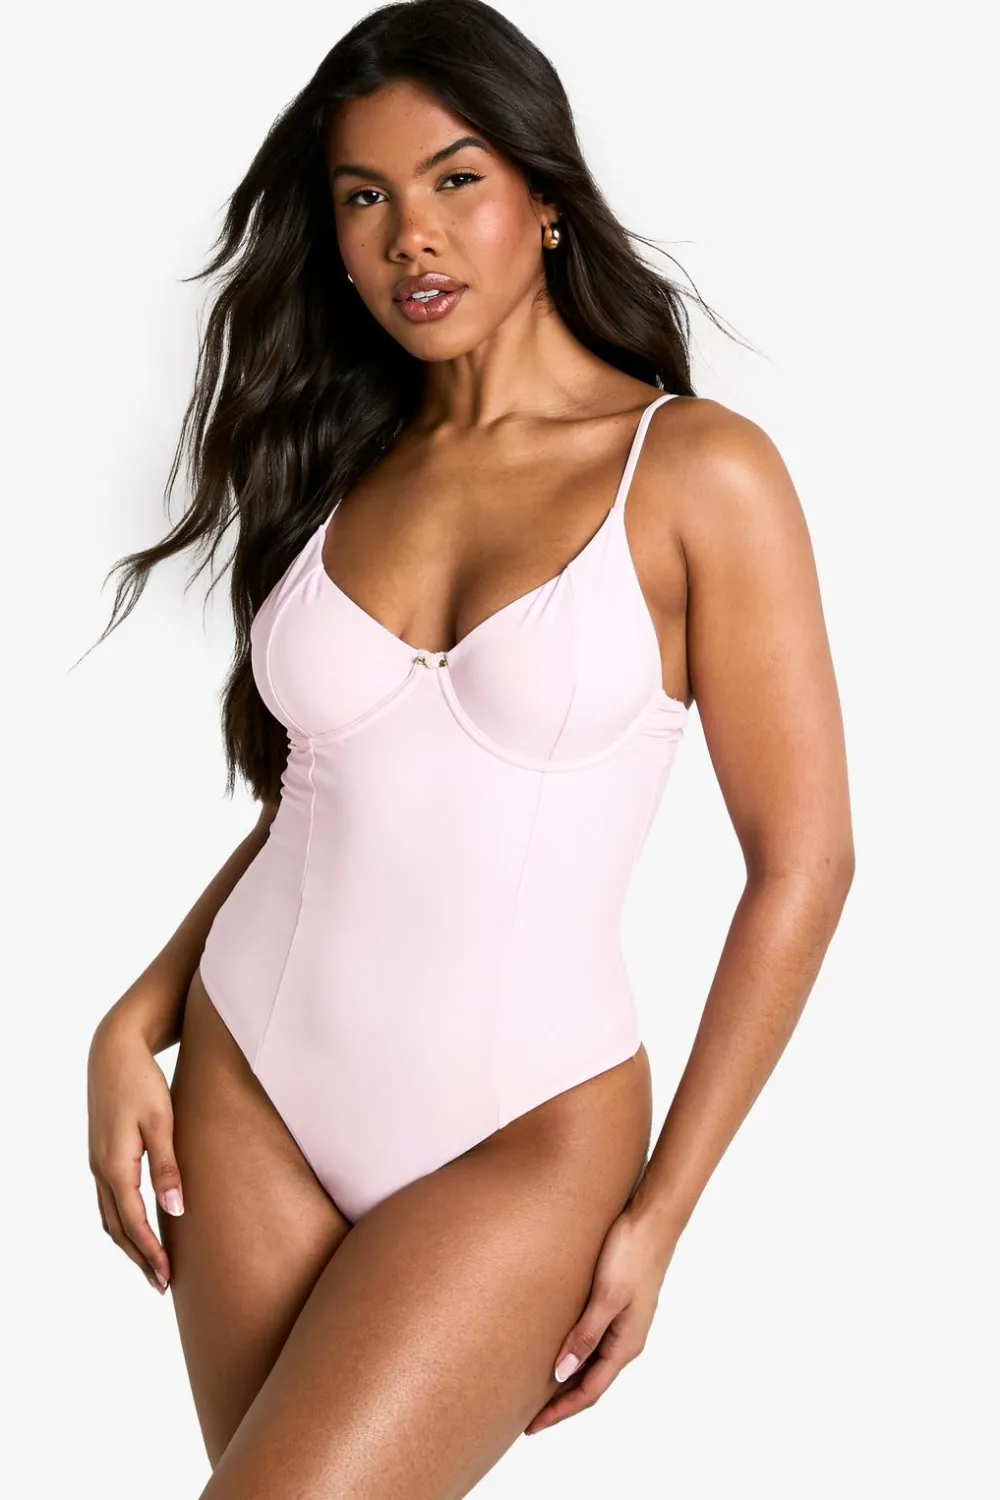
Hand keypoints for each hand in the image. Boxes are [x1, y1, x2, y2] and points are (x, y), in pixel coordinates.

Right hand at [87, 1011, 184, 1293]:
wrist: (114, 1049)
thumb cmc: (142, 1081)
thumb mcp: (161, 1122)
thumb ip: (168, 1166)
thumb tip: (175, 1210)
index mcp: (115, 1164)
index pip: (133, 1222)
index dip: (150, 1253)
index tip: (167, 1278)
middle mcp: (101, 1168)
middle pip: (117, 1227)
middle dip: (138, 1258)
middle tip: (161, 1285)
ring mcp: (98, 1161)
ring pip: (109, 1216)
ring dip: (128, 1243)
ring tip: (151, 1264)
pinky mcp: (102, 1153)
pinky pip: (109, 1199)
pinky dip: (122, 1221)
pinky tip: (138, 1226)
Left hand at [525, 1204, 677, 1434]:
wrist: (653, 1217)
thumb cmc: (632, 1252)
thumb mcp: (605, 1296)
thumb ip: (585, 1335)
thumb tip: (561, 1373)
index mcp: (626, 1343)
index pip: (589, 1391)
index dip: (560, 1411)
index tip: (532, 1426)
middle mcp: (626, 1338)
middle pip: (590, 1382)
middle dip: (561, 1402)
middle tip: (527, 1416)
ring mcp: (623, 1321)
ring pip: (591, 1362)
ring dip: (566, 1378)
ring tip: (536, 1388)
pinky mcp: (616, 1303)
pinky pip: (592, 1340)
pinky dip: (573, 1353)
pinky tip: (555, 1347)